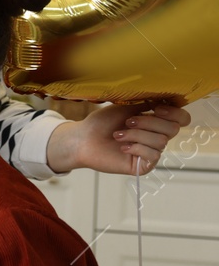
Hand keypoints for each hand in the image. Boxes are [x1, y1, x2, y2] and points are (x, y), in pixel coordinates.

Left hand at [45, 103, 190, 174]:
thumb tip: (166, 99)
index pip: (181, 119)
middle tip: (128, 122)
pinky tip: (122, 147)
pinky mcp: (143, 166)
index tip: (156, 108)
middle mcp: (156, 137)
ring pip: (160, 141)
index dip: (174, 113)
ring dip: (136, 135)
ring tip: (118, 135)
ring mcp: (150, 152)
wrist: (83, 139)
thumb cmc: (102, 123)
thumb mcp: (126, 107)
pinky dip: (136, 148)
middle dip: (149, 122)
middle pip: (173, 129)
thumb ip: (148, 104)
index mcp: (155, 122)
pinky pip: (153, 155)